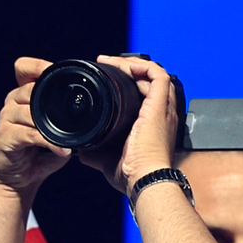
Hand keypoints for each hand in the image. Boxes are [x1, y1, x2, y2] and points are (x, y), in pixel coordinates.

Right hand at [0, 57, 71, 203]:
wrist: (15, 181)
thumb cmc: (35, 156)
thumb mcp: (54, 131)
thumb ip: (66, 119)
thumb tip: (94, 110)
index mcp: (22, 96)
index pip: (24, 68)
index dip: (38, 66)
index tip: (57, 73)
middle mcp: (11, 103)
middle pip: (30, 89)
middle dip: (52, 101)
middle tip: (73, 116)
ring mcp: (6, 120)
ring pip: (30, 111)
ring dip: (52, 125)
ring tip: (69, 139)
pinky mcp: (4, 138)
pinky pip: (29, 134)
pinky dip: (48, 142)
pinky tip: (61, 151)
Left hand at [78, 55, 178, 195]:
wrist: (143, 179)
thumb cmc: (131, 174)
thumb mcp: (107, 159)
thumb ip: (94, 152)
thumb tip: (80, 150)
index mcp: (152, 124)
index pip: (146, 94)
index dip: (129, 83)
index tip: (108, 79)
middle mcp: (161, 113)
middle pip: (150, 80)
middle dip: (129, 70)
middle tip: (108, 66)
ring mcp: (163, 109)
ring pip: (154, 73)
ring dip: (133, 64)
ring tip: (112, 62)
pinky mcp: (160, 106)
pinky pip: (158, 75)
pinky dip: (142, 66)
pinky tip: (125, 67)